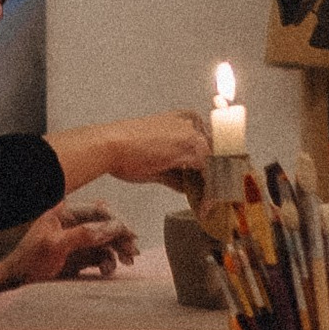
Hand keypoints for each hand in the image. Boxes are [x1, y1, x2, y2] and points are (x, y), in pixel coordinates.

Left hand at [5, 200, 138, 287]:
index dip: (116, 221)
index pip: (98, 211)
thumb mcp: (55, 246)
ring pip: (106, 241)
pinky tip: (108, 270)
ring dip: (118, 250)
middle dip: (120, 238)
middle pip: (105, 226)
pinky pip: (101, 256)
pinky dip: (108, 262)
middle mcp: (73, 224)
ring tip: (126, 262)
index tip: (130, 235)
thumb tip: (111, 228)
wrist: (16, 285)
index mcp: (64, 214)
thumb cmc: (29, 262)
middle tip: (133, 252)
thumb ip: (83, 235)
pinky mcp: (80, 257)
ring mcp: (77, 241)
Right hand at [51, 113, 210, 194]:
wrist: (109, 147)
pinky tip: (203, 207)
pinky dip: (209, 194)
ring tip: (209, 209)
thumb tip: (189, 186)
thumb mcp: (157, 160)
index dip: (214, 172)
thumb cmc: (124, 150)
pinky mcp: (194, 150)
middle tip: (215, 203)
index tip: (213, 190)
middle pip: (219, 156)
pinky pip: (211, 175)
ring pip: (218, 166)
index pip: (211, 148)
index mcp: (186, 120)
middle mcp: (195, 124)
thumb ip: (178, 171)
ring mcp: (196, 135)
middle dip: (219, 182)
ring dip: (216, 190)